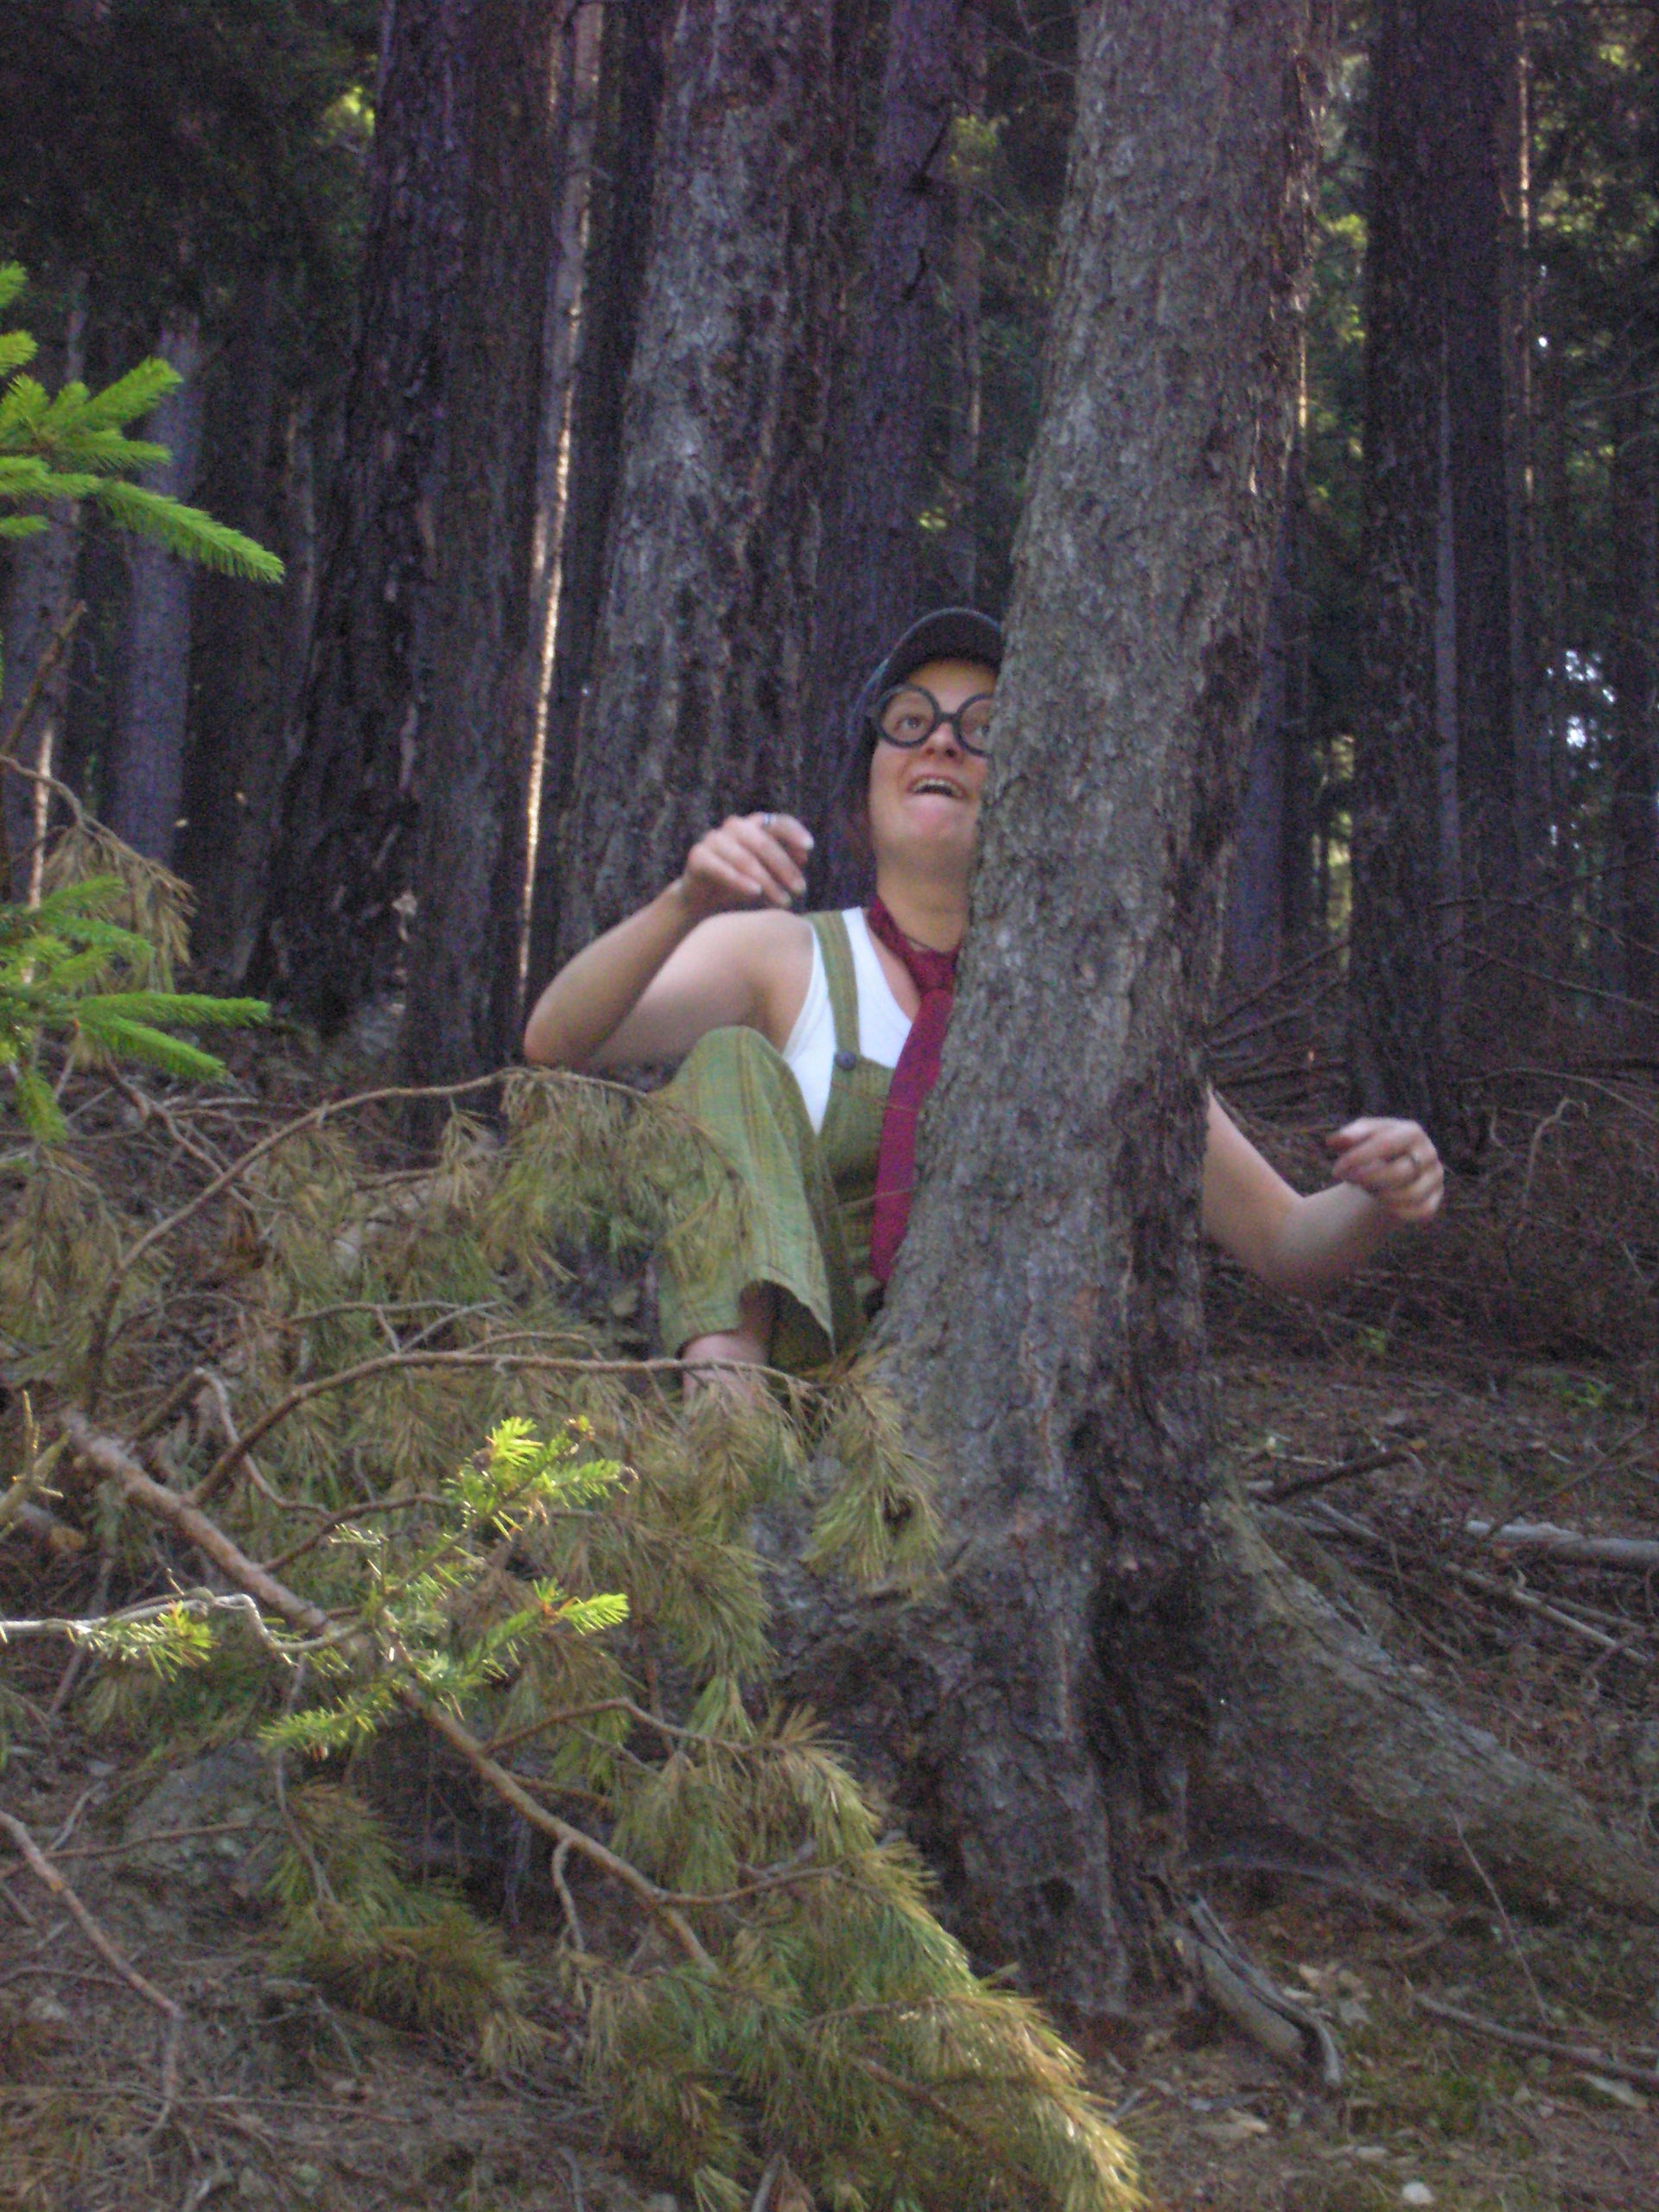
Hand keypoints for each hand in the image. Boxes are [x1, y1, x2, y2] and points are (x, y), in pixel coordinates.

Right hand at [677, 812, 812, 920]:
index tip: (809, 847)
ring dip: (767, 881)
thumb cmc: (741, 885)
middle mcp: (734, 827)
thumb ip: (784, 864)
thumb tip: (803, 857)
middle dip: (784, 867)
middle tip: (800, 890)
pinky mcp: (698, 856)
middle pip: (763, 842)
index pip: (777, 822)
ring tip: (783, 902)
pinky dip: (740, 881)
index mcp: (754, 826)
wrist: (703, 900)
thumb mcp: (768, 875)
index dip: (794, 832)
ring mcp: (714, 839)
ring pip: (745, 857)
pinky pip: (721, 868)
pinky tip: (755, 892)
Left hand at [1326, 1119, 1443, 1226]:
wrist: (1390, 1171)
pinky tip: (1381, 1204)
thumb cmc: (1371, 1151)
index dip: (1357, 1158)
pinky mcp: (1434, 1200)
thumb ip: (1346, 1137)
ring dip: (1380, 1196)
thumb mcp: (1358, 1139)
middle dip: (1367, 1180)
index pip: (1385, 1144)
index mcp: (1411, 1132)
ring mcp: (1435, 1178)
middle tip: (1349, 1180)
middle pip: (1398, 1173)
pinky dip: (1397, 1212)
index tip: (1336, 1170)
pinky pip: (1420, 1212)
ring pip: (1409, 1195)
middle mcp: (1429, 1153)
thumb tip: (1333, 1141)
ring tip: (1367, 1188)